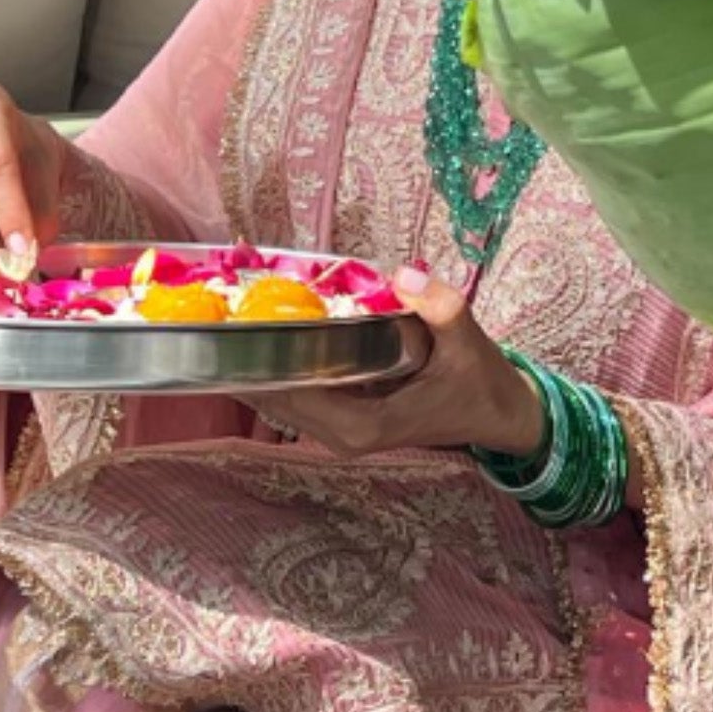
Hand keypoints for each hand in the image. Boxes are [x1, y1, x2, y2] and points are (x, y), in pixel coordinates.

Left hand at [250, 266, 546, 458]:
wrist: (499, 415)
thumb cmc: (482, 382)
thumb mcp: (468, 340)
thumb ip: (440, 307)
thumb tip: (403, 276)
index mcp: (367, 425)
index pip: (295, 398)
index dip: (259, 366)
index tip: (230, 331)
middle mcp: (346, 435)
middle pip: (277, 400)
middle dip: (245, 361)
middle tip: (213, 312)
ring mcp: (343, 430)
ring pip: (283, 400)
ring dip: (256, 364)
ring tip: (225, 318)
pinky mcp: (345, 420)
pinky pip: (300, 395)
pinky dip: (281, 367)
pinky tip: (262, 332)